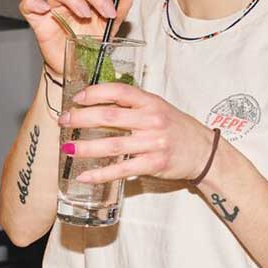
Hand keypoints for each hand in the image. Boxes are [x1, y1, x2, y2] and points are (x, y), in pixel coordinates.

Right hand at [19, 0, 132, 77]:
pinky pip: (28, 5)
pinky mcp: (38, 21)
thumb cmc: (90, 47)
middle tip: (107, 12)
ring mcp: (53, 9)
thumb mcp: (109, 32)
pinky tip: (44, 9)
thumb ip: (118, 15)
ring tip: (85, 14)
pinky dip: (33, 3)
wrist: (76, 70)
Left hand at [58, 82, 216, 183]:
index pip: (120, 91)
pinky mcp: (154, 164)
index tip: (77, 98)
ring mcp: (153, 143)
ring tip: (67, 149)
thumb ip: (132, 104)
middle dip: (82, 118)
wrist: (204, 151)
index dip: (96, 92)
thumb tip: (97, 102)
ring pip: (112, 145)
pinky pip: (122, 170)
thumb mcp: (157, 108)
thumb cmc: (176, 128)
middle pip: (110, 117)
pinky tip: (84, 176)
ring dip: (86, 148)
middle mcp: (152, 120)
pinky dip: (100, 174)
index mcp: (151, 102)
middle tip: (63, 121)